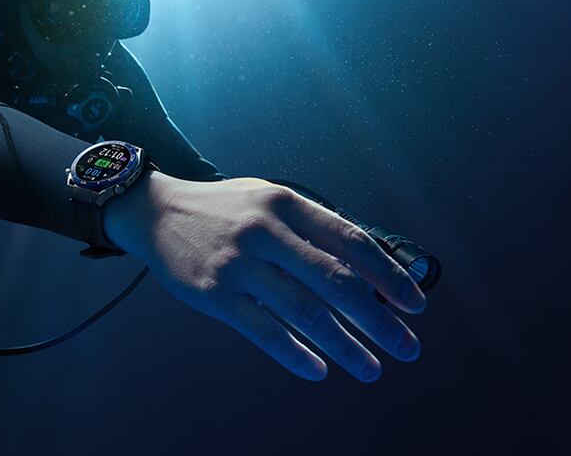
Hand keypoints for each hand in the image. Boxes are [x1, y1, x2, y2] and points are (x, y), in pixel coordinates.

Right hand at [104, 172, 426, 381]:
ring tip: (371, 368)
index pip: (351, 241)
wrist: (156, 212)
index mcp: (286, 205)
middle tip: (406, 347)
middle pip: (336, 282)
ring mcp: (239, 265)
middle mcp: (265, 232)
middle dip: (379, 320)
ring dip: (346, 346)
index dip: (388, 276)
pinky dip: (296, 356)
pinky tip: (318, 370)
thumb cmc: (224, 209)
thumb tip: (369, 269)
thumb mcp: (269, 200)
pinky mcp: (216, 295)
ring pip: (306, 314)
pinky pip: (265, 332)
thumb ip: (312, 227)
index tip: (414, 305)